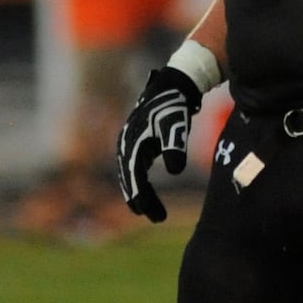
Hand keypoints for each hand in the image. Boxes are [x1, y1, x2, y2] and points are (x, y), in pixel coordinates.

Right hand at [116, 66, 201, 222]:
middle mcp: (126, 144)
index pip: (135, 177)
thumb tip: (175, 171)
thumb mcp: (176, 124)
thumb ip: (175, 146)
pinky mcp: (137, 141)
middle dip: (140, 199)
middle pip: (129, 178)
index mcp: (132, 142)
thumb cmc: (173, 105)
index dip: (144, 197)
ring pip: (130, 174)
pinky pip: (134, 167)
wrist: (171, 84)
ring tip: (150, 211)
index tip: (153, 214)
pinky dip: (139, 181)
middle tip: (156, 217)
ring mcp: (129, 142)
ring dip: (138, 192)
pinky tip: (147, 193)